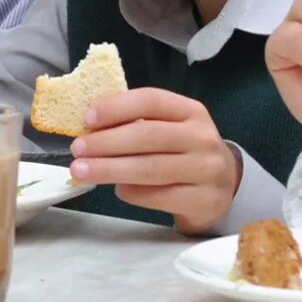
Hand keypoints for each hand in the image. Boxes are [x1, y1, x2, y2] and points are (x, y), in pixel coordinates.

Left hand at [70, 88, 240, 233]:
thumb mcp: (172, 129)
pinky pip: (159, 196)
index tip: (87, 117)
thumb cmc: (185, 153)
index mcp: (191, 111)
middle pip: (148, 135)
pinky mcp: (203, 200)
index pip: (152, 100)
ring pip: (151, 168)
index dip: (117, 107)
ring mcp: (206, 170)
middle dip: (107, 142)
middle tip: (77, 149)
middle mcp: (202, 137)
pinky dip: (132, 193)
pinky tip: (117, 189)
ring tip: (82, 171)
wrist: (224, 188)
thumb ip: (140, 123)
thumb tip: (90, 127)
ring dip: (110, 169)